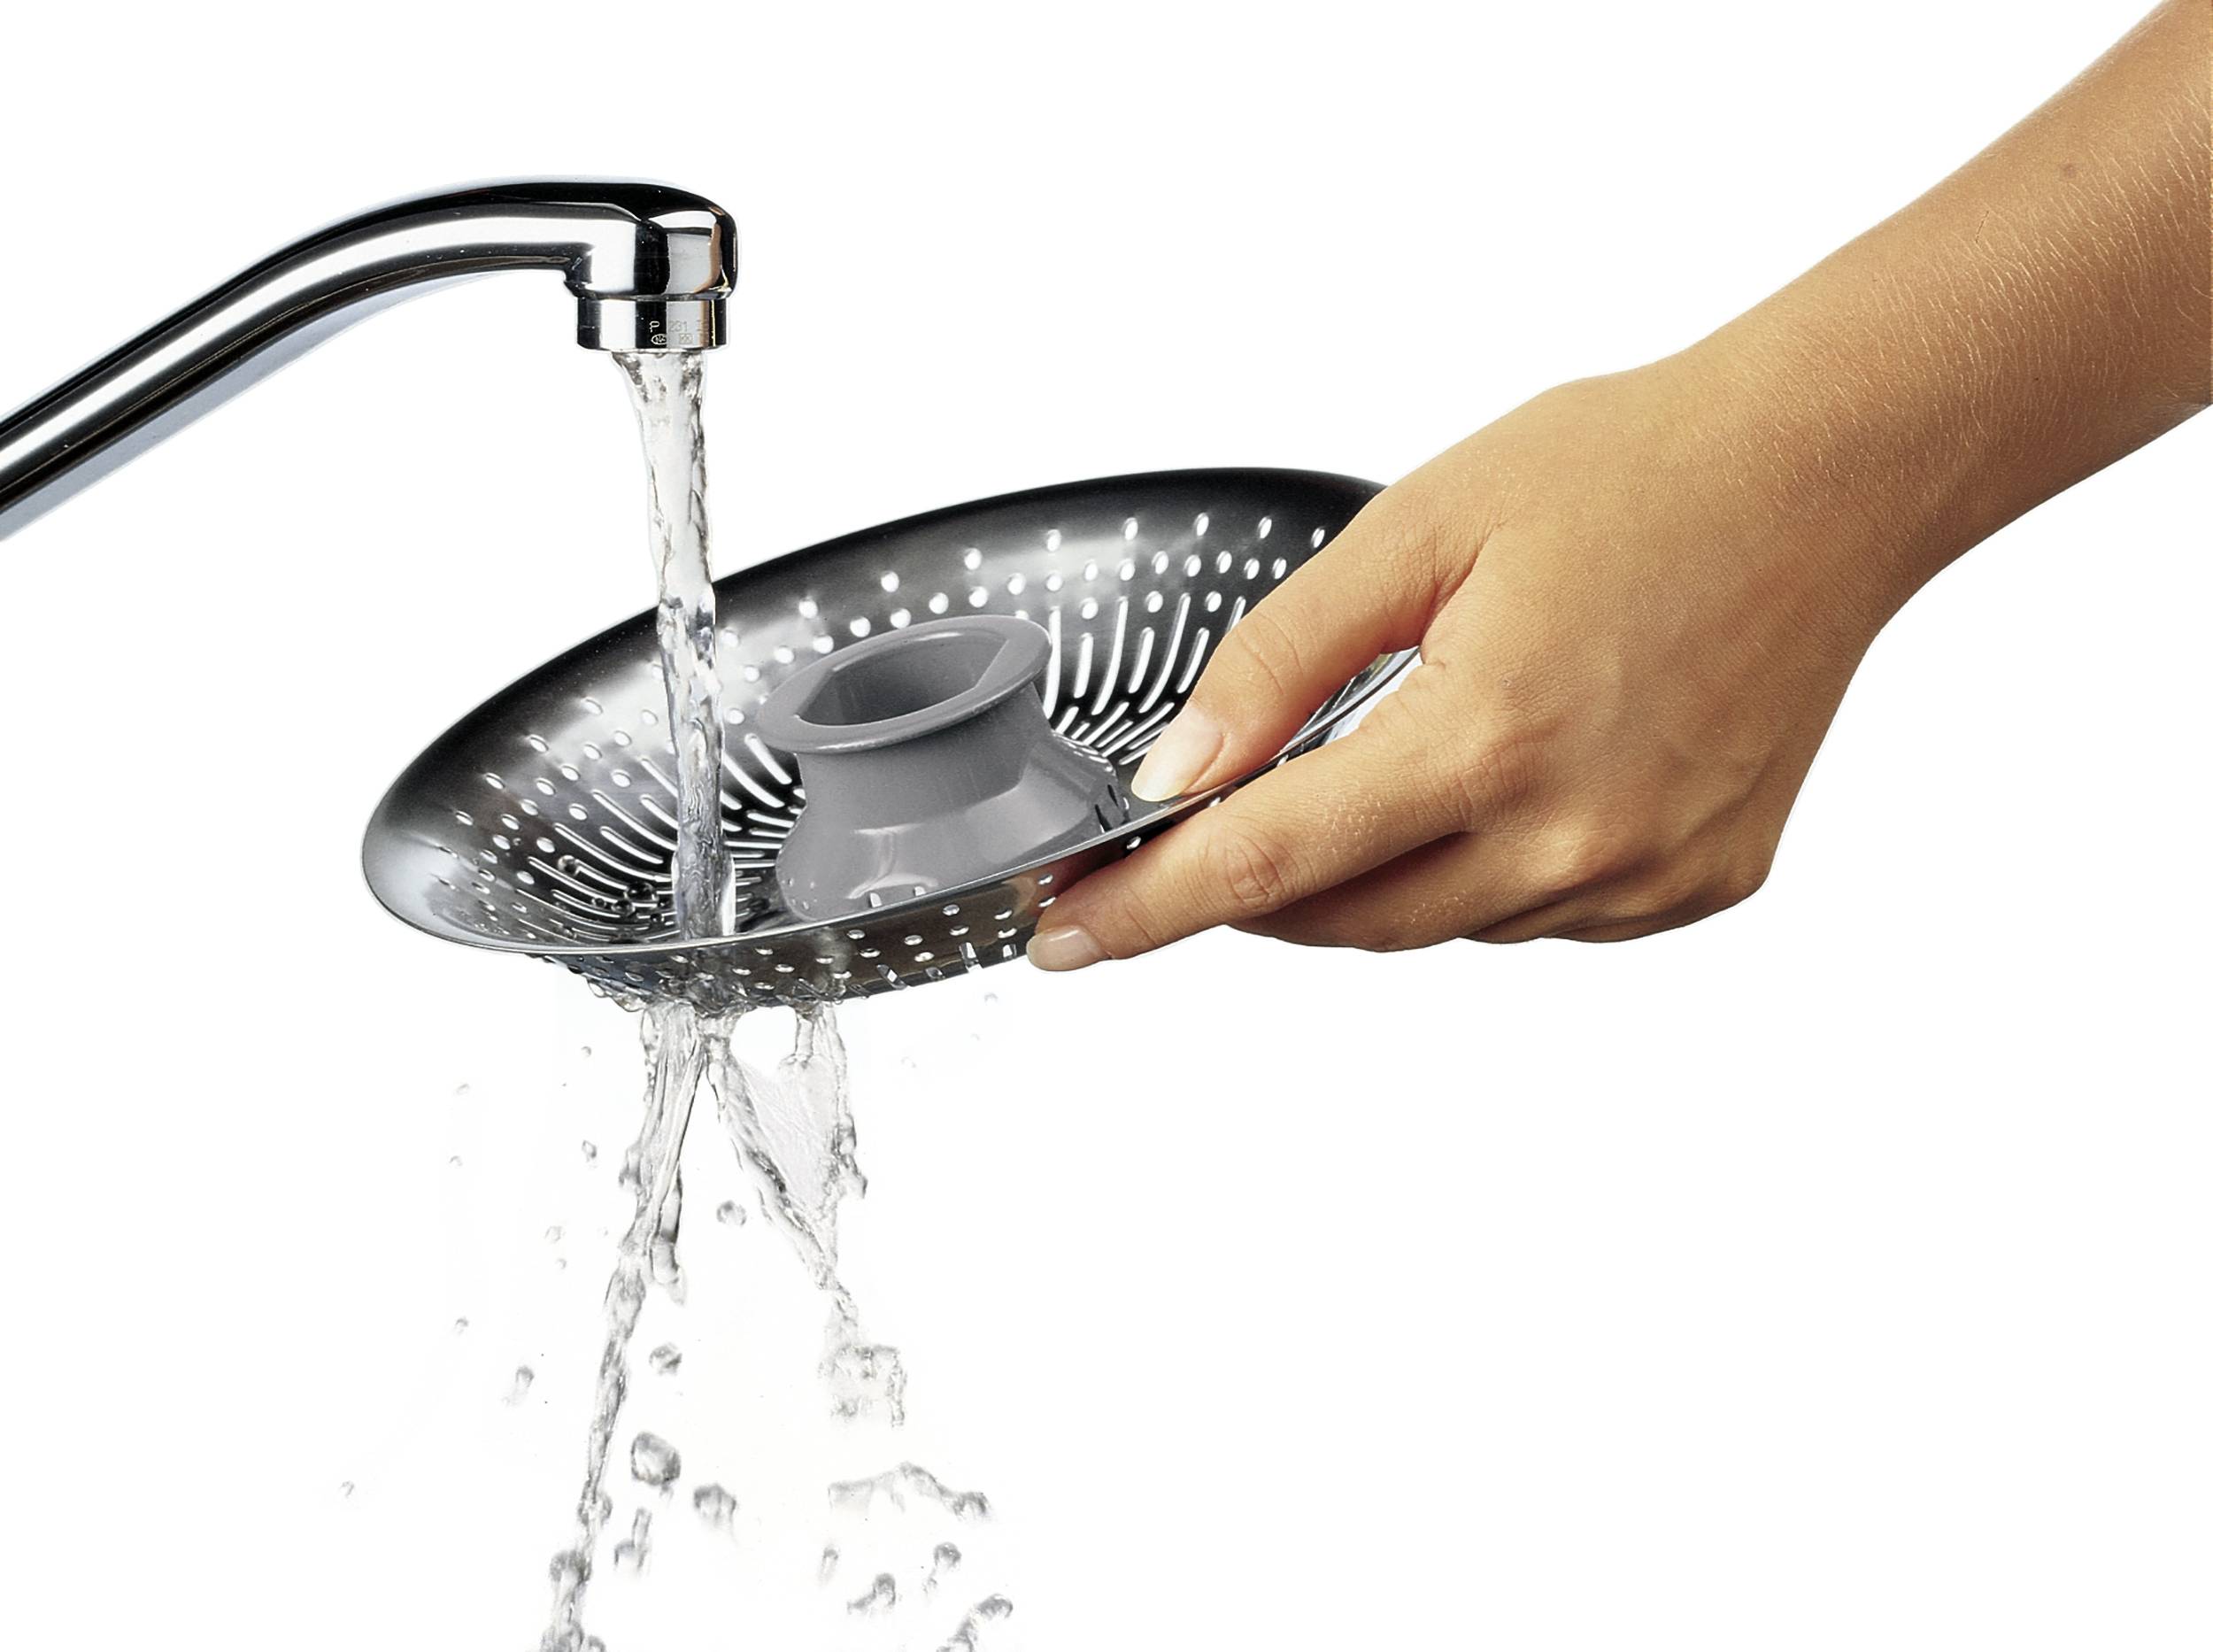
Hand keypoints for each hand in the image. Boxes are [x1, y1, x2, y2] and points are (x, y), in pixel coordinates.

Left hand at [1026, 353, 1896, 967]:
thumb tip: (1177, 774)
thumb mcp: (1416, 529)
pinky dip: (1478, 871)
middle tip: (1203, 825)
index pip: (1266, 866)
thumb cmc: (1637, 471)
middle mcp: (1571, 834)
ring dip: (1369, 874)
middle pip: (1341, 920)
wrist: (1831, 472)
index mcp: (1488, 739)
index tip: (1063, 937)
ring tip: (1385, 759)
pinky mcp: (1694, 887)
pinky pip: (1533, 918)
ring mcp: (1642, 876)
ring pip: (1435, 926)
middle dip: (1251, 886)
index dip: (1146, 910)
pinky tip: (1501, 780)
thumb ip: (1277, 664)